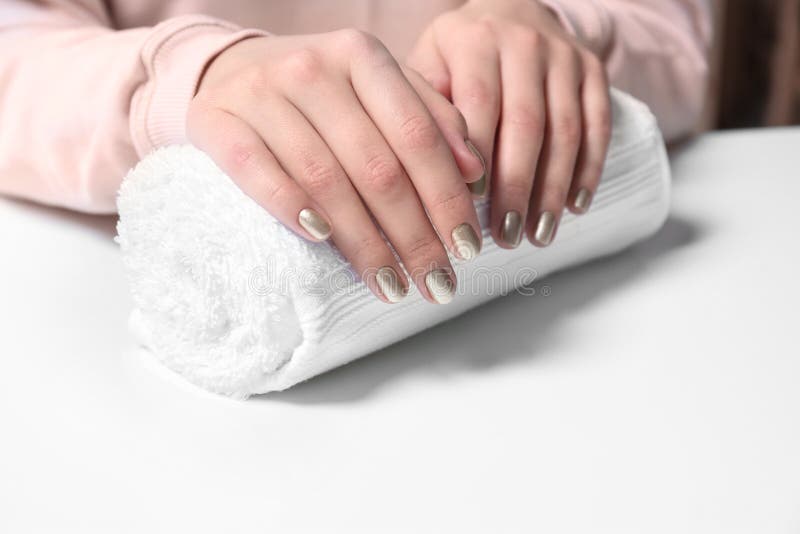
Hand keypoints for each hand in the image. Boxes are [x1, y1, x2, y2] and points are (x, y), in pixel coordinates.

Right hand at [188, 31, 486, 303]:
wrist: (231, 71)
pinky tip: (321, 241)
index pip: (418, 136)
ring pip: (325, 179)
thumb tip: (475, 171)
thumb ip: (430, 120)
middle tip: (437, 283)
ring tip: (392, 286)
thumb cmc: (319, 92)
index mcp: (362, 55)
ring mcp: (261, 94)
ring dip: (363, 243)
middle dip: (414, 236)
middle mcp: (313, 68)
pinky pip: (256, 170)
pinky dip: (289, 206)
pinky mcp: (217, 121)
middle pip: (377, 167)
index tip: (467, 248)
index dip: (446, 198)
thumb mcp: (377, 90)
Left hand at [407, 0, 611, 247]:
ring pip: (565, 130)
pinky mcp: (593, 69)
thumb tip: (426, 170)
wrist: (511, 10)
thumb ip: (424, 108)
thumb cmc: (457, 56)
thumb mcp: (428, 64)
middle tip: (506, 236)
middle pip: (526, 124)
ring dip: (553, 189)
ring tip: (539, 235)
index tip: (468, 207)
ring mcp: (564, 57)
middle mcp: (524, 43)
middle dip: (516, 187)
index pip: (478, 105)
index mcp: (475, 41)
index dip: (475, 158)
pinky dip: (589, 169)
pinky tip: (576, 207)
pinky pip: (598, 124)